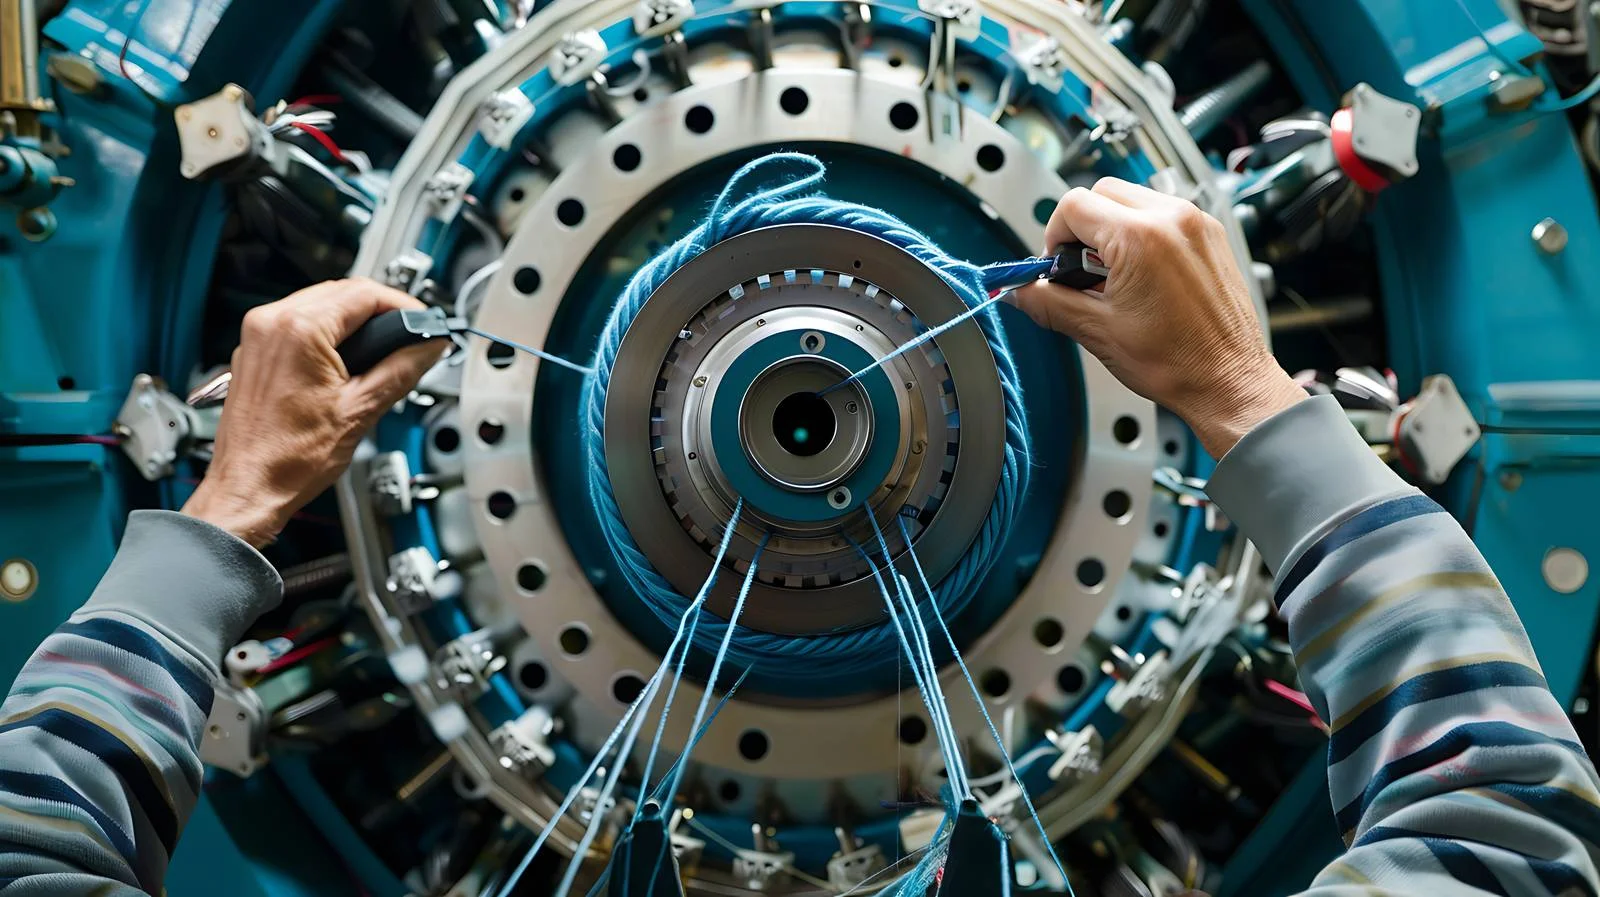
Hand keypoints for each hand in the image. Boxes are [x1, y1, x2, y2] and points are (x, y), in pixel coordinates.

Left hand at [182, 279, 445, 546]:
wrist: (249, 488)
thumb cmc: (288, 460)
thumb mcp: (361, 410)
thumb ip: (402, 368)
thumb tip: (428, 346)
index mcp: (298, 330)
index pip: (365, 293)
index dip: (404, 306)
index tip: (423, 324)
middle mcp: (271, 323)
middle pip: (342, 292)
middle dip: (381, 311)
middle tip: (410, 338)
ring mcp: (258, 336)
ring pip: (321, 304)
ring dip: (355, 320)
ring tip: (382, 352)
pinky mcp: (254, 351)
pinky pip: (298, 323)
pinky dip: (328, 333)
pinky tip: (346, 361)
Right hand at [1012, 178, 1304, 458]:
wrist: (1228, 380)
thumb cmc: (1177, 362)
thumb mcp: (1096, 331)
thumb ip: (1048, 302)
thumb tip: (1022, 291)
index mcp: (1139, 238)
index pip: (1074, 205)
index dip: (1054, 235)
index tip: (1058, 265)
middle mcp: (1171, 219)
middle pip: (1102, 192)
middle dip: (1082, 226)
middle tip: (1081, 269)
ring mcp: (1195, 223)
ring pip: (1133, 198)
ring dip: (1112, 227)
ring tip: (1114, 275)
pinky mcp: (1210, 234)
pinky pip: (1163, 213)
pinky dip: (1143, 232)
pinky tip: (1141, 274)